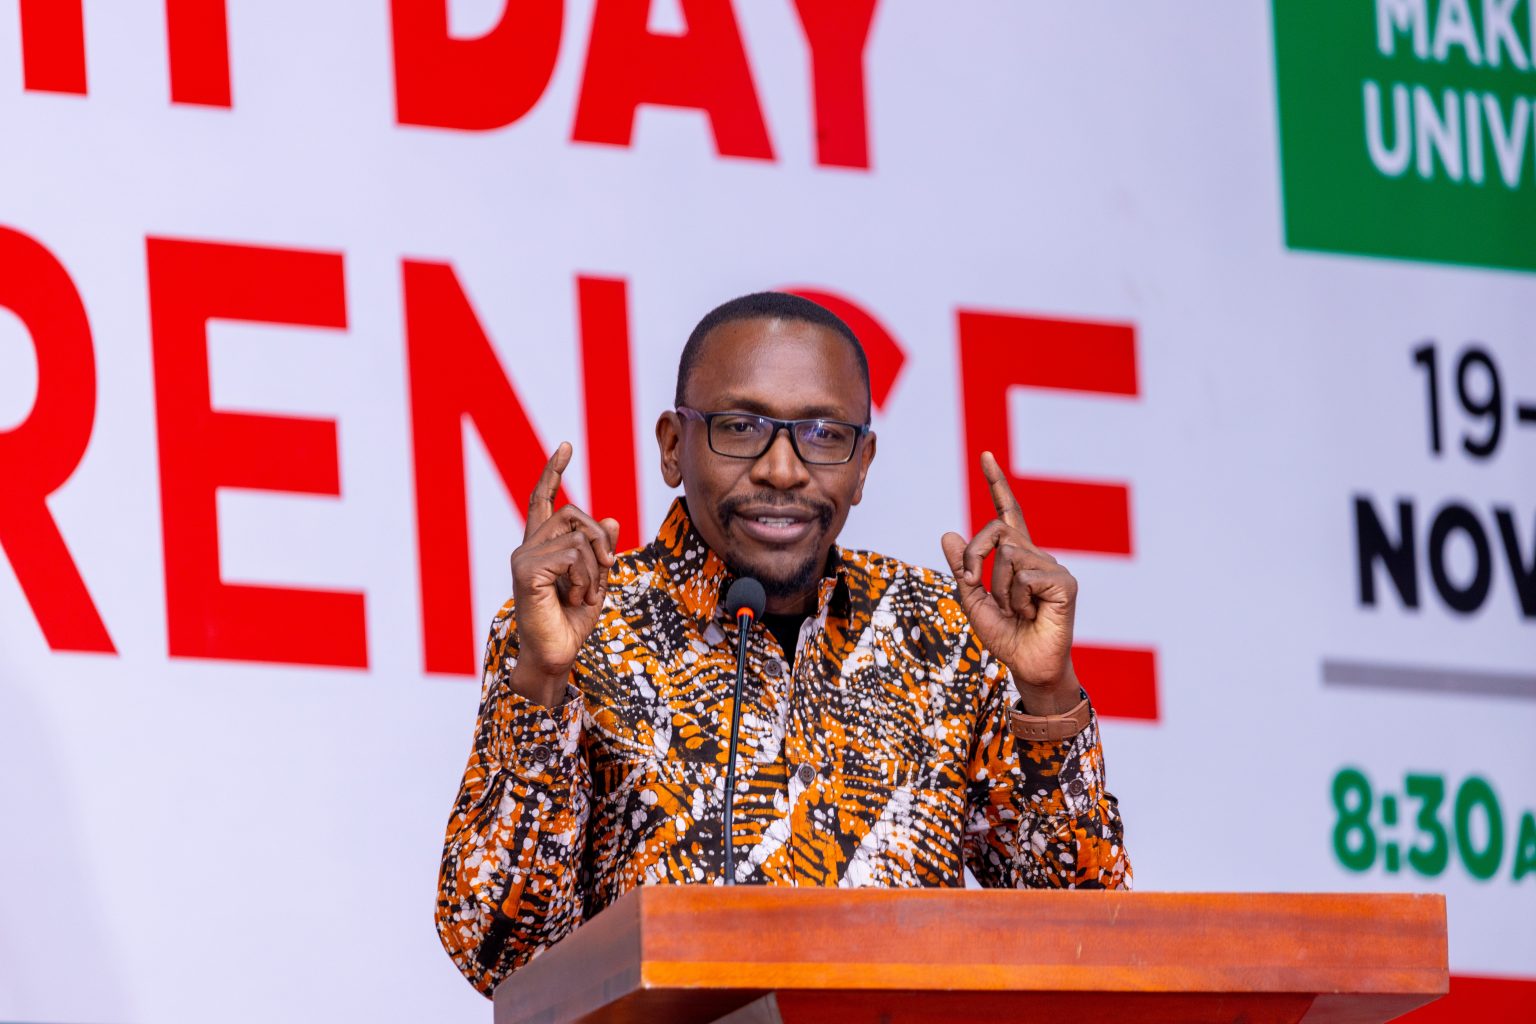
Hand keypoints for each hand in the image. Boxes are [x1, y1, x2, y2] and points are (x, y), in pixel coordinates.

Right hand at [507, 442, 620, 706]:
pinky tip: (577, 599)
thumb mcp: (597, 581)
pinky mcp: (525, 570)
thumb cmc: (571, 623)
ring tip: (586, 594)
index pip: (543, 499)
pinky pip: (573, 555)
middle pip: (574, 513)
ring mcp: (523, 557)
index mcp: (541, 546)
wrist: (556, 656)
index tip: (565, 446)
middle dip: (601, 540)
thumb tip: (612, 518)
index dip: (553, 472)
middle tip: (608, 571)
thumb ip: (602, 551)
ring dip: (596, 569)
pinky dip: (586, 579)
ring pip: (578, 536)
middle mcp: (528, 546)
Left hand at [940, 451, 1080, 715]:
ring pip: (1007, 555)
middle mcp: (1036, 554)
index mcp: (1016, 555)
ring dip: (999, 590)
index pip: (1006, 512)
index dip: (996, 483)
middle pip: (995, 531)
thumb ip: (962, 568)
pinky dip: (1017, 600)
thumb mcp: (972, 600)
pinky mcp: (1065, 582)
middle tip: (978, 588)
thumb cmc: (1005, 635)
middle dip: (974, 557)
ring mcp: (1053, 566)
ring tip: (1016, 611)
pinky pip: (1024, 576)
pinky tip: (1031, 615)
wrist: (1027, 665)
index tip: (986, 455)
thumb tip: (947, 533)